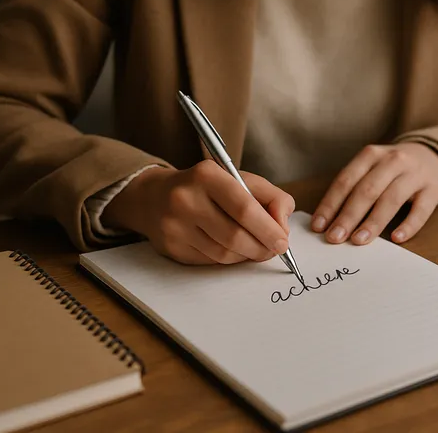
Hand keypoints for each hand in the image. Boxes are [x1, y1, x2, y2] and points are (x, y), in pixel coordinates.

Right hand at [102, 161, 294, 264]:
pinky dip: (229, 259)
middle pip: (234, 235)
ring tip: (255, 248)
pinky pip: (210, 261)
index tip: (283, 241)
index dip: (268, 229)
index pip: (244, 208)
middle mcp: (186, 199)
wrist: (155, 197)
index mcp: (206, 175)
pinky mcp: (171, 247)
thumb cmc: (207, 188)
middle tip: (274, 250)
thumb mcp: (240, 179)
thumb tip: (283, 226)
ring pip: (224, 253)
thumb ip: (271, 197)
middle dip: (261, 247)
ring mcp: (175, 226)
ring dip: (246, 255)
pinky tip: (234, 249)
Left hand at [311, 143, 437, 244]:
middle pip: (367, 190)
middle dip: (348, 216)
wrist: (431, 155)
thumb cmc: (391, 169)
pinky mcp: (433, 190)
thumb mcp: (370, 168)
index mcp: (371, 155)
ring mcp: (415, 174)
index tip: (319, 226)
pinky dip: (409, 225)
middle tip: (335, 238)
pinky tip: (396, 238)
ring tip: (359, 241)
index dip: (331, 204)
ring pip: (392, 199)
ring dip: (373, 222)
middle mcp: (393, 161)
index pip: (346, 180)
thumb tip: (327, 221)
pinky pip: (421, 210)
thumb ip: (352, 188)